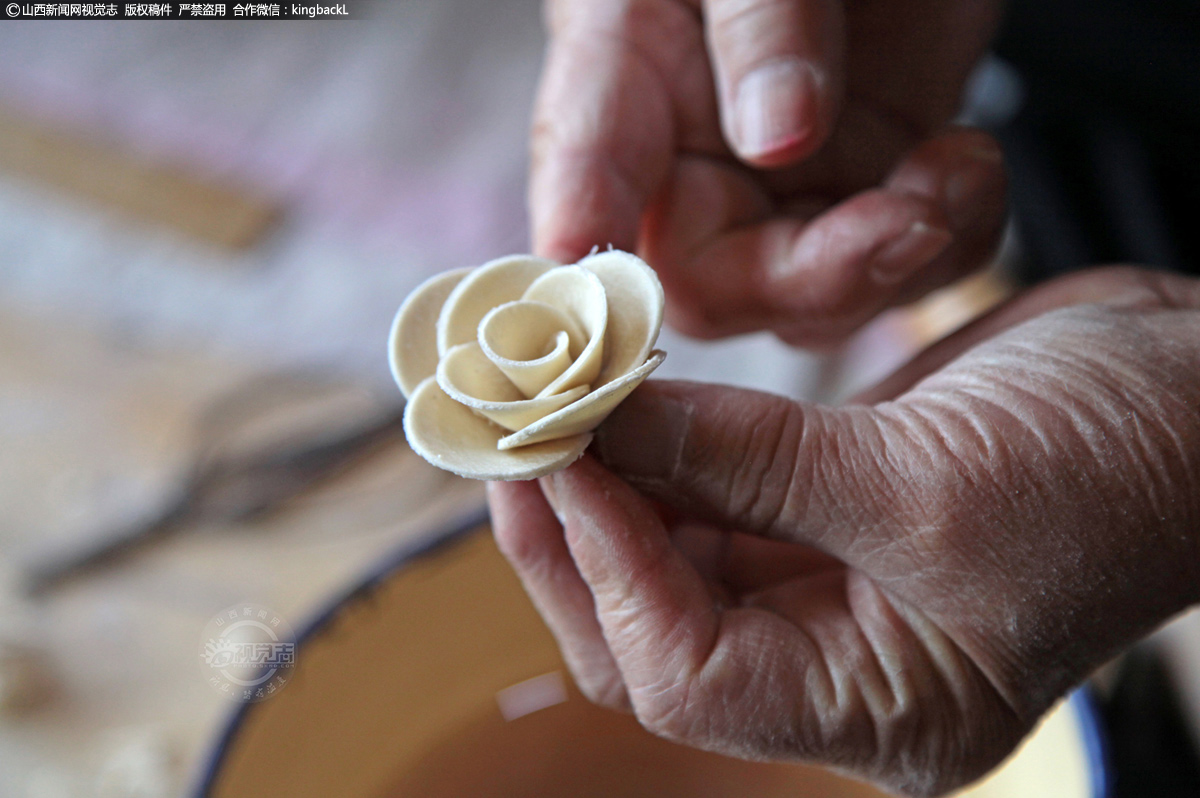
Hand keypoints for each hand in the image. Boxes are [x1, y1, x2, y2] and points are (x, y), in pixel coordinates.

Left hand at [489, 267, 1199, 794]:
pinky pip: (713, 495)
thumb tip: (599, 424)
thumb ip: (746, 459)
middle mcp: (841, 663)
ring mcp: (833, 586)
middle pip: (653, 624)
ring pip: (671, 555)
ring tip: (550, 404)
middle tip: (515, 436)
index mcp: (881, 709)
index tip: (552, 458)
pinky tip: (621, 398)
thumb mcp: (923, 476)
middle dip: (577, 532)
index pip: (686, 674)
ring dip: (608, 480)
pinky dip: (660, 449)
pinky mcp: (830, 511)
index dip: (607, 566)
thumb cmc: (1122, 464)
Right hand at [531, 0, 1007, 344]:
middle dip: (814, 277)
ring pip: (814, 301)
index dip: (588, 239)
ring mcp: (783, 184)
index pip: (585, 182)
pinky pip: (902, 264)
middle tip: (907, 218)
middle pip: (713, 286)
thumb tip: (780, 137)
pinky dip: (953, 240)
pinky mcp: (868, 186)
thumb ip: (759, 21)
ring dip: (897, 262)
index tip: (592, 265)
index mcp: (625, 81)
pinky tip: (969, 166)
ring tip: (960, 167)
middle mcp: (694, 156)